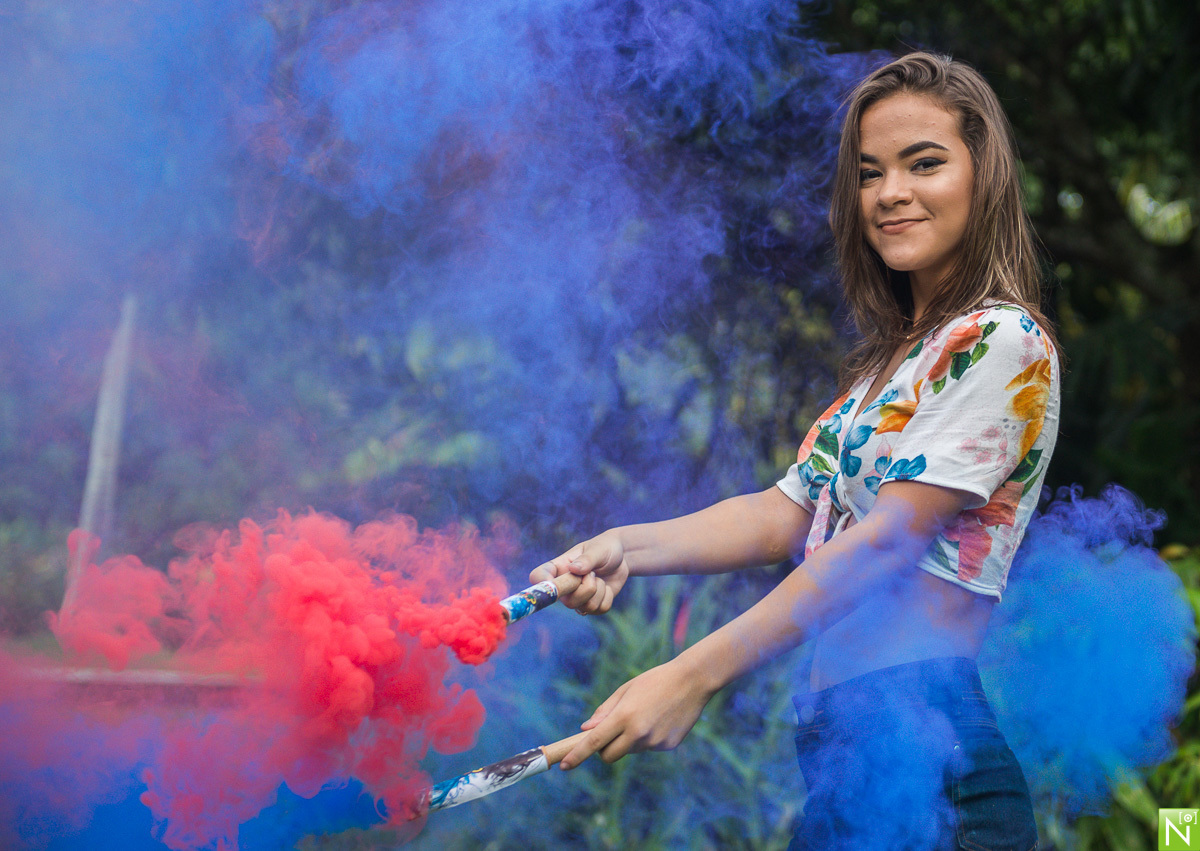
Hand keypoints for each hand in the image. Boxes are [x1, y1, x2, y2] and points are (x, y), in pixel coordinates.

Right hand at [529, 529, 629, 614]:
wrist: (621, 557)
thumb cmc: (604, 548)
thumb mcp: (597, 549)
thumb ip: (587, 559)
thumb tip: (574, 570)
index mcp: (559, 567)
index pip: (538, 578)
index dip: (542, 585)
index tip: (554, 584)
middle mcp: (564, 586)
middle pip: (565, 600)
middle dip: (585, 588)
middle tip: (592, 573)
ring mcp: (577, 597)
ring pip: (584, 606)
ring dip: (599, 590)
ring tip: (599, 577)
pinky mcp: (591, 605)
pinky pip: (599, 610)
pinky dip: (607, 596)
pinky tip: (606, 586)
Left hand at [559, 658, 714, 769]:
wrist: (693, 680)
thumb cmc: (655, 680)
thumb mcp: (627, 689)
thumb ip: (605, 711)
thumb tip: (586, 730)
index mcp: (625, 716)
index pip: (594, 742)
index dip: (577, 755)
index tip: (564, 765)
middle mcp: (639, 733)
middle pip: (609, 756)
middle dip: (604, 750)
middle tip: (610, 732)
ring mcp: (654, 742)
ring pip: (631, 750)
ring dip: (630, 739)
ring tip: (647, 714)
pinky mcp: (668, 746)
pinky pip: (649, 747)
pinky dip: (649, 738)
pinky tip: (662, 718)